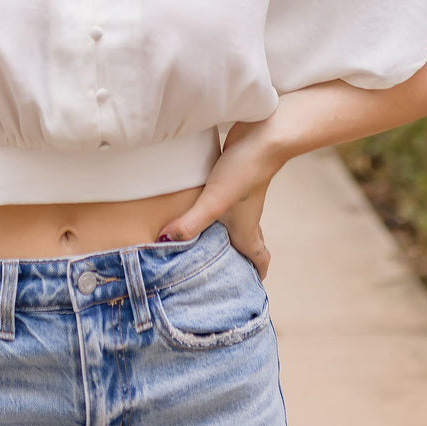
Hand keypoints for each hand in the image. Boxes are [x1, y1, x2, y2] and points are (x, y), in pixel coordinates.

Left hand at [155, 120, 281, 279]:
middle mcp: (245, 216)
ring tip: (198, 244)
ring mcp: (237, 197)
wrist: (261, 134)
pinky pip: (219, 201)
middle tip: (216, 273)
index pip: (259, 259)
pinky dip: (209, 210)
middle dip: (235, 261)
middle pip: (245, 244)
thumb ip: (190, 223)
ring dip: (219, 235)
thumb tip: (165, 241)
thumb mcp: (214, 201)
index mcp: (247, 229)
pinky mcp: (229, 179)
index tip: (246, 291)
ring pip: (231, 223)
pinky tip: (192, 206)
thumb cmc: (244, 171)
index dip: (255, 276)